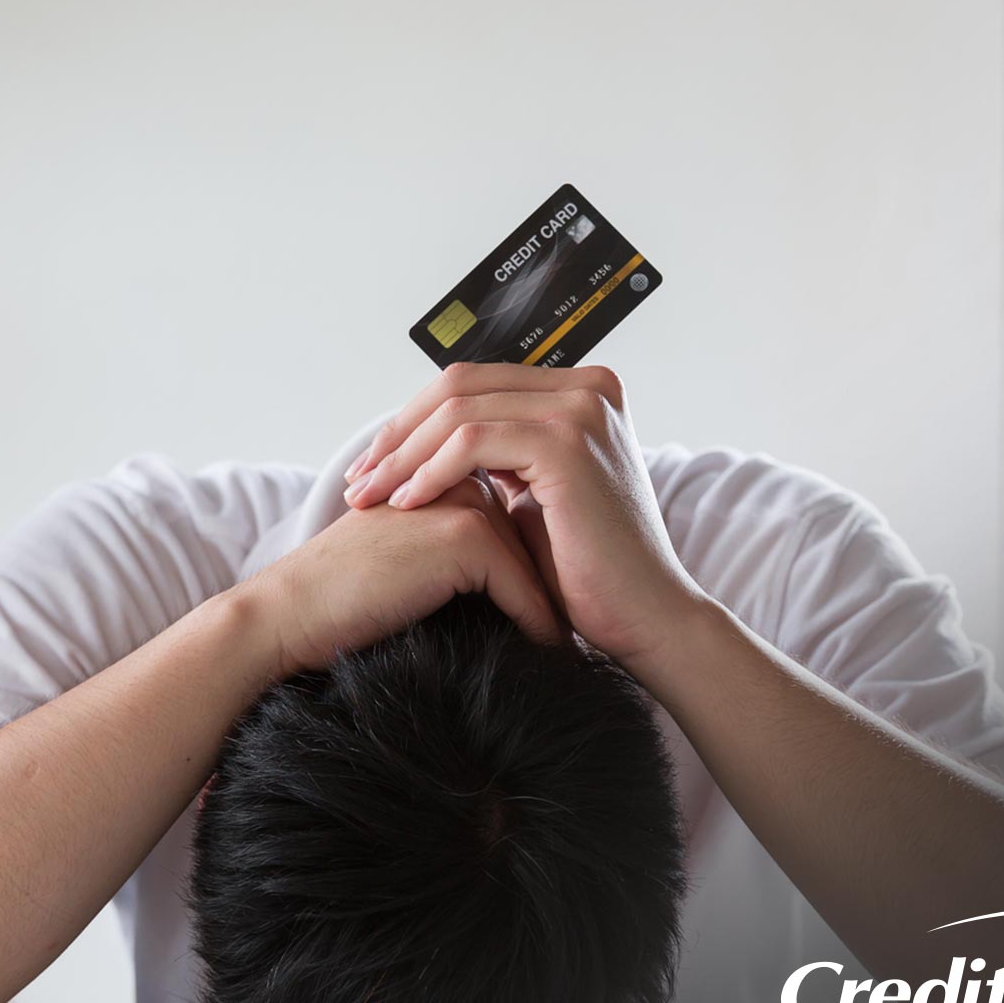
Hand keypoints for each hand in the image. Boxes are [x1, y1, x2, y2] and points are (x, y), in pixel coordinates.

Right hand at [242, 468, 562, 680]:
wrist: (291, 612)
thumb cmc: (340, 598)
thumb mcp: (404, 560)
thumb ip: (447, 552)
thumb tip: (515, 584)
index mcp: (437, 477)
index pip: (514, 511)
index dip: (539, 556)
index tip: (564, 603)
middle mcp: (453, 479)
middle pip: (532, 531)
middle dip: (556, 576)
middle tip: (582, 624)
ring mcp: (460, 502)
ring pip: (536, 555)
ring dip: (556, 601)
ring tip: (576, 645)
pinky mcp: (463, 536)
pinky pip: (525, 585)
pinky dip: (541, 622)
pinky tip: (550, 655)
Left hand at [339, 361, 715, 666]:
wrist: (644, 619)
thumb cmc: (586, 571)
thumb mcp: (533, 494)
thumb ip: (497, 456)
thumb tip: (428, 438)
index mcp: (579, 392)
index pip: (475, 384)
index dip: (414, 420)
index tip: (374, 466)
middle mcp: (586, 388)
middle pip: (461, 386)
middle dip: (399, 434)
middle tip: (359, 481)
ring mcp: (580, 409)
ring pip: (459, 410)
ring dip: (404, 455)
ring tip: (371, 496)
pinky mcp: (567, 442)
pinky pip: (472, 441)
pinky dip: (431, 470)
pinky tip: (406, 504)